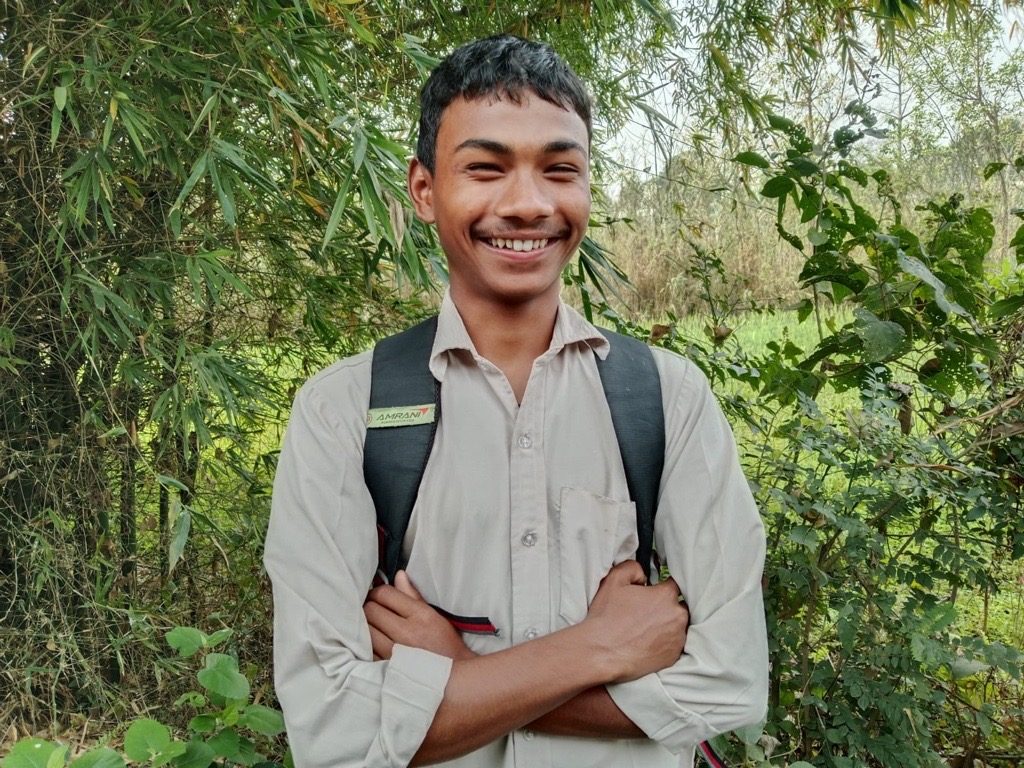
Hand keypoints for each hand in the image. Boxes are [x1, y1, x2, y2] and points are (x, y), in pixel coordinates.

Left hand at [364, 571, 475, 661]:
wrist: (451, 680)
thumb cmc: (445, 645)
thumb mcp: (435, 616)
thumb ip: (414, 595)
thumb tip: (398, 575)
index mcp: (421, 616)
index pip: (386, 594)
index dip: (378, 592)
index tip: (380, 596)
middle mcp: (406, 633)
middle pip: (371, 610)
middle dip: (370, 606)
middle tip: (375, 610)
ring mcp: (395, 653)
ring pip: (365, 630)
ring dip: (367, 626)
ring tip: (374, 626)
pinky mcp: (386, 669)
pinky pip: (366, 650)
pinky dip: (368, 645)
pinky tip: (376, 644)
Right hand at [582, 560, 687, 682]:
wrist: (602, 653)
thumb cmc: (607, 618)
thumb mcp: (614, 580)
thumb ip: (634, 568)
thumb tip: (644, 574)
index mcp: (665, 595)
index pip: (674, 583)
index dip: (662, 587)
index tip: (653, 592)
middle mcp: (677, 616)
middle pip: (677, 605)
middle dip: (664, 606)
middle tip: (644, 612)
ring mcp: (678, 638)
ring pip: (677, 624)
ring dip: (667, 624)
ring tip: (644, 628)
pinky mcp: (674, 655)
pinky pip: (674, 643)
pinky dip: (665, 641)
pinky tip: (647, 641)